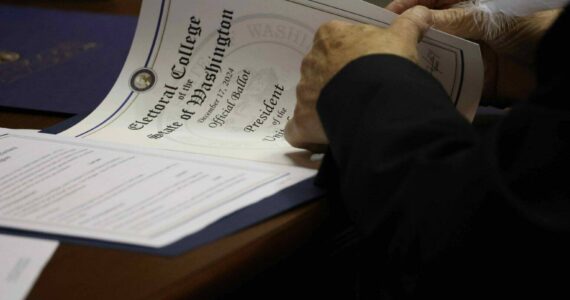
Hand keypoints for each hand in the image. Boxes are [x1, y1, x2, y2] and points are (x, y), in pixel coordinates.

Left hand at [285, 6, 432, 151]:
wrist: (377, 98)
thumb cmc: (387, 64)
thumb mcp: (403, 39)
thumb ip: (408, 25)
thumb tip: (421, 12)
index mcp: (330, 36)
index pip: (333, 42)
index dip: (348, 56)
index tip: (363, 67)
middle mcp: (311, 62)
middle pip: (320, 72)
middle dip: (336, 82)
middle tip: (359, 94)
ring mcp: (304, 92)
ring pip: (310, 100)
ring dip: (324, 107)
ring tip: (350, 116)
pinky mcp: (303, 120)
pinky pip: (298, 129)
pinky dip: (307, 135)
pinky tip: (324, 138)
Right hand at [386, 0, 560, 105]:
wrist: (556, 64)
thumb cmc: (530, 27)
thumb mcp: (488, 16)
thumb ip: (453, 17)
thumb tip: (417, 17)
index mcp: (470, 3)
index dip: (410, 4)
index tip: (389, 14)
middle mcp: (466, 25)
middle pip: (430, 26)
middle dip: (409, 31)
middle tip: (386, 40)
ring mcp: (469, 50)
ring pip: (436, 51)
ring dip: (419, 55)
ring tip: (397, 61)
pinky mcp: (473, 75)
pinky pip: (448, 75)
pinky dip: (435, 77)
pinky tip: (418, 79)